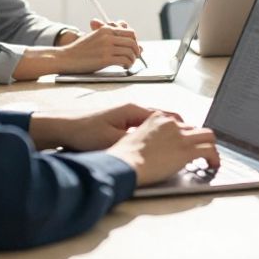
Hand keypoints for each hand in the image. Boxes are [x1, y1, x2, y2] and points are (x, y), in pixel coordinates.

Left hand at [35, 103, 184, 151]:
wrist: (62, 127)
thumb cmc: (83, 131)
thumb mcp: (111, 140)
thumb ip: (134, 142)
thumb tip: (155, 149)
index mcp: (134, 110)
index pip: (168, 116)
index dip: (184, 127)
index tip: (196, 137)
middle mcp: (134, 110)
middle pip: (166, 117)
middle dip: (181, 128)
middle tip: (195, 141)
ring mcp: (128, 115)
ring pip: (157, 122)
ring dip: (170, 131)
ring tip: (182, 144)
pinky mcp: (121, 123)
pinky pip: (146, 127)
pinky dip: (157, 134)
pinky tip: (158, 145)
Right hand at [55, 20, 142, 73]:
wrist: (66, 57)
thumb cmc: (81, 50)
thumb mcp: (96, 37)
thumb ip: (112, 38)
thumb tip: (130, 42)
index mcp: (106, 29)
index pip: (130, 32)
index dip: (135, 41)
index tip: (134, 48)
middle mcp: (107, 36)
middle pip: (132, 42)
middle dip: (136, 50)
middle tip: (135, 57)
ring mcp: (106, 47)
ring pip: (130, 52)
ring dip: (132, 59)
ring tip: (128, 63)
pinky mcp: (104, 59)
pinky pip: (124, 60)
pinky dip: (128, 64)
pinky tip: (124, 67)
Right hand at [108, 113, 220, 185]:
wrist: (124, 164)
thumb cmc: (123, 157)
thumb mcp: (133, 138)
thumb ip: (147, 138)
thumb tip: (153, 148)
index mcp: (156, 119)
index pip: (179, 123)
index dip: (185, 134)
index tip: (185, 142)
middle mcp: (171, 124)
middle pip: (194, 128)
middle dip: (198, 140)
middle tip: (200, 150)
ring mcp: (180, 136)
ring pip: (207, 136)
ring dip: (210, 147)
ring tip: (211, 158)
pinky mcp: (187, 150)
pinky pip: (209, 150)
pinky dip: (214, 157)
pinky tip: (213, 164)